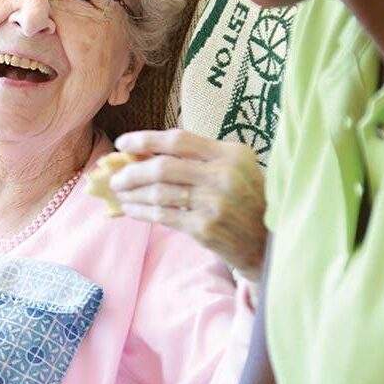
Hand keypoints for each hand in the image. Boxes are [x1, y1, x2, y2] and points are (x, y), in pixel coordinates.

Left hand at [109, 129, 266, 277]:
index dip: (146, 139)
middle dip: (132, 171)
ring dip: (133, 193)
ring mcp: (214, 203)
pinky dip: (141, 212)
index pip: (179, 140)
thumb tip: (145, 153)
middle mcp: (224, 175)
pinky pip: (163, 216)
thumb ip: (199, 157)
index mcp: (230, 154)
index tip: (123, 143)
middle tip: (116, 177)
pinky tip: (131, 210)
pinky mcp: (205, 228)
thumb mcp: (234, 168)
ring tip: (119, 193)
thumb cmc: (246, 200)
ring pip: (159, 192)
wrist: (268, 243)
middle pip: (163, 166)